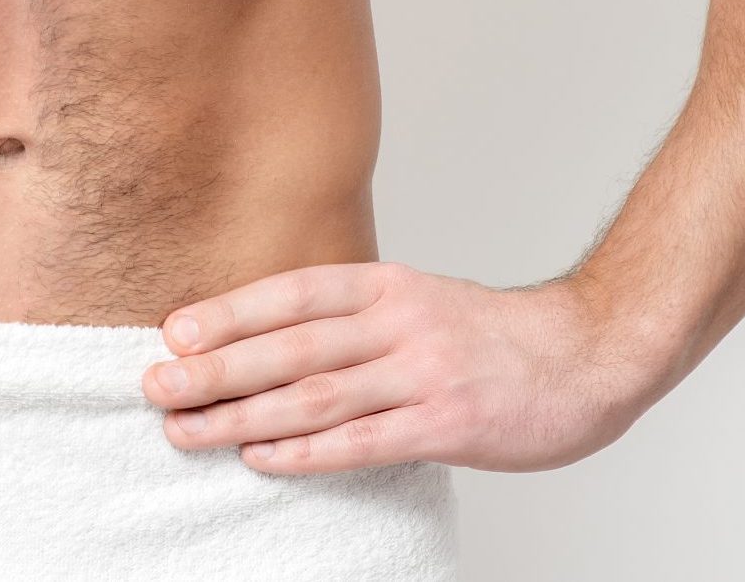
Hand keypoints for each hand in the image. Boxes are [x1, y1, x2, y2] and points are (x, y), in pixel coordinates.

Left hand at [143, 261, 650, 474]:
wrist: (588, 352)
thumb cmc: (490, 333)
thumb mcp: (414, 299)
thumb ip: (352, 314)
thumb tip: (269, 334)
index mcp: (382, 285)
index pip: (288, 294)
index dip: (226, 312)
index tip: (171, 331)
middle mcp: (394, 322)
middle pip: (287, 347)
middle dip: (214, 368)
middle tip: (157, 385)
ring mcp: (420, 374)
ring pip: (312, 397)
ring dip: (242, 416)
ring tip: (188, 429)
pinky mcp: (446, 424)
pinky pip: (361, 442)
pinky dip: (304, 453)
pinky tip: (261, 459)